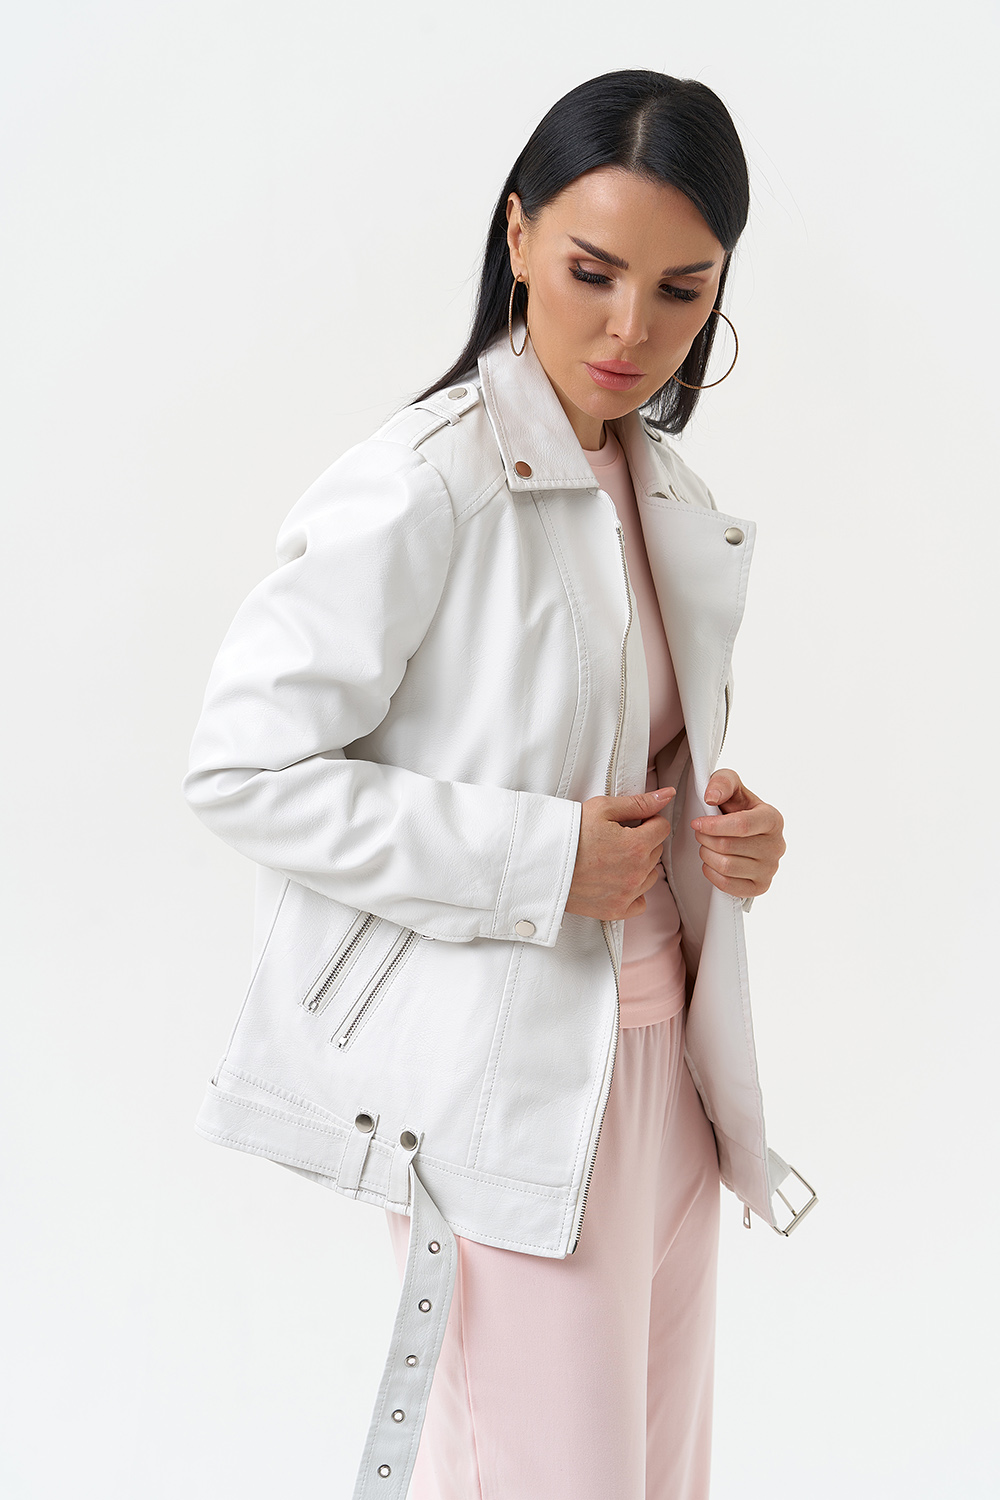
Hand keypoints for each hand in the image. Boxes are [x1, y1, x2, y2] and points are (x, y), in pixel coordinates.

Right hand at [565, 787, 675, 920]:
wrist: (542, 864)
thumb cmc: (568, 834)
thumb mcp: (602, 808)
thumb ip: (639, 803)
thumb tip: (666, 796)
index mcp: (636, 845)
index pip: (662, 828)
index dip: (648, 821)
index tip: (631, 823)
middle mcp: (636, 872)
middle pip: (656, 851)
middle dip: (642, 841)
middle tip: (615, 839)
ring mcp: (628, 894)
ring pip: (650, 875)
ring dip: (639, 866)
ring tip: (612, 858)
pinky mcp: (617, 910)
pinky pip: (640, 902)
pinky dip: (634, 892)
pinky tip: (617, 880)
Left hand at [690, 769, 784, 897]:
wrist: (745, 833)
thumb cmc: (736, 807)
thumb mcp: (731, 786)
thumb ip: (722, 782)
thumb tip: (711, 798)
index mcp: (773, 819)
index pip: (741, 825)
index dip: (713, 826)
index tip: (697, 823)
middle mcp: (777, 845)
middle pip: (728, 847)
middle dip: (705, 839)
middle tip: (700, 834)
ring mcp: (770, 868)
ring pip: (727, 867)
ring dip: (707, 856)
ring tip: (706, 846)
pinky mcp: (761, 887)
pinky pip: (729, 886)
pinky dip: (712, 874)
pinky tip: (712, 863)